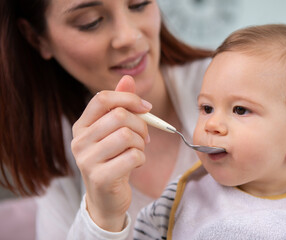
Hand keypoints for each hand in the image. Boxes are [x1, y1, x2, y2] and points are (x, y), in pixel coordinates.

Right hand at [71, 75, 150, 230]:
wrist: (106, 198)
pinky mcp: (100, 177)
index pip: (102, 98)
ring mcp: (87, 160)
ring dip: (142, 143)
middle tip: (145, 136)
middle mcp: (79, 141)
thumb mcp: (115, 132)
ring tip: (139, 150)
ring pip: (127, 135)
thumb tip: (127, 78)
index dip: (128, 98)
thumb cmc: (113, 159)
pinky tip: (135, 164)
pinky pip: (133, 156)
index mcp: (81, 126)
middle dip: (141, 124)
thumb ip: (120, 105)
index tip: (146, 107)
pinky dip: (142, 158)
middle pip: (119, 116)